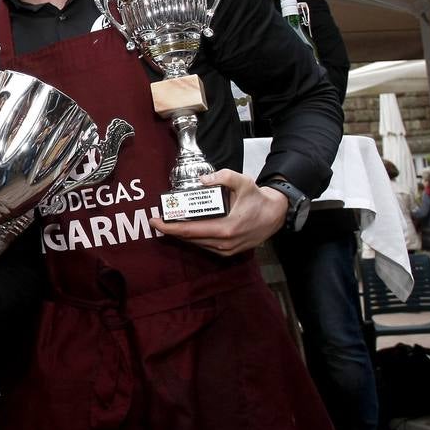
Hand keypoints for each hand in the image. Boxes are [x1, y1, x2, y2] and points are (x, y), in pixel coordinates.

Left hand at [151, 170, 287, 256]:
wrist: (275, 215)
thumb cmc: (258, 199)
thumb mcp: (243, 182)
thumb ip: (223, 177)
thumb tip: (202, 180)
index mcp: (225, 228)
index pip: (189, 231)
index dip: (169, 227)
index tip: (154, 221)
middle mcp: (224, 243)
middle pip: (189, 239)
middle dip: (171, 230)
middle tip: (158, 220)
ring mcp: (226, 250)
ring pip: (196, 244)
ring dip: (181, 235)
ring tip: (169, 223)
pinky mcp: (228, 252)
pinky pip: (205, 246)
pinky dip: (193, 238)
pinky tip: (185, 230)